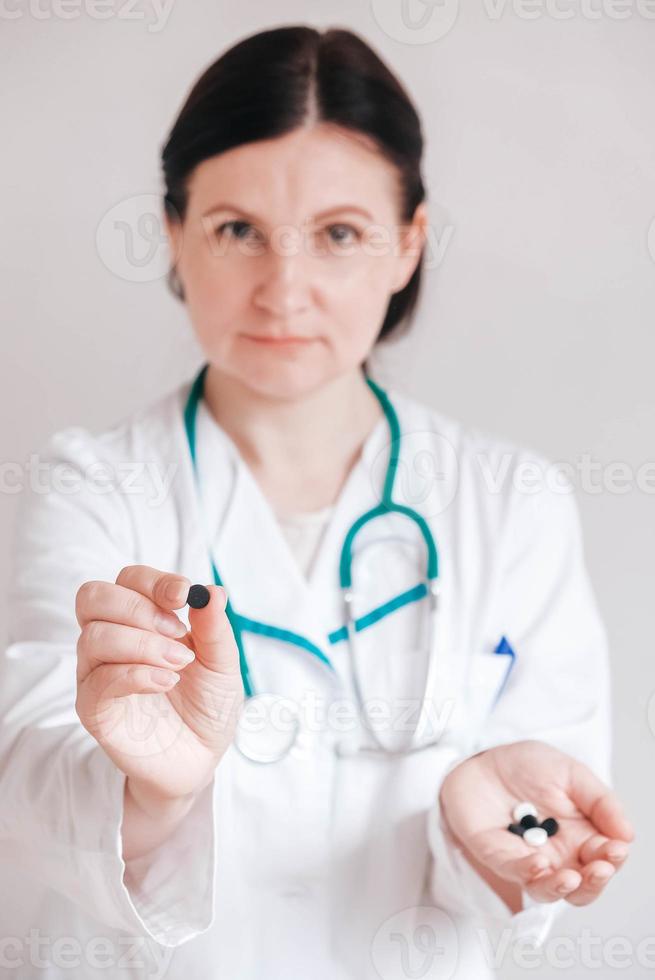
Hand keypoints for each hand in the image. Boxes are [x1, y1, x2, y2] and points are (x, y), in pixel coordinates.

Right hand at [75, 564, 242, 801]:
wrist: (201, 759)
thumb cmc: (207, 706)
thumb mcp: (222, 663)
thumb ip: (214, 628)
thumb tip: (212, 591)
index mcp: (141, 620)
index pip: (128, 579)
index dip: (153, 581)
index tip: (183, 595)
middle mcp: (111, 640)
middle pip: (94, 597)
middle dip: (139, 607)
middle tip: (178, 632)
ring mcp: (97, 673)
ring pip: (93, 636)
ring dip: (142, 644)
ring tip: (178, 664)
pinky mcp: (93, 709)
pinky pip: (98, 681)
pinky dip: (135, 674)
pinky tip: (166, 682)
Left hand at [439, 740, 633, 905]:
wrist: (483, 756)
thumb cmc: (527, 766)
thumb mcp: (571, 774)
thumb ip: (600, 801)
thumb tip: (627, 834)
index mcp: (579, 836)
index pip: (601, 859)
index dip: (612, 858)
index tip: (617, 848)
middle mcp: (556, 854)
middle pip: (580, 887)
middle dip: (594, 882)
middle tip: (600, 868)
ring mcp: (525, 858)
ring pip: (547, 890)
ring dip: (561, 888)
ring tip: (571, 877)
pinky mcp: (496, 854)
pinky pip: (512, 871)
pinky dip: (526, 871)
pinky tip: (538, 864)